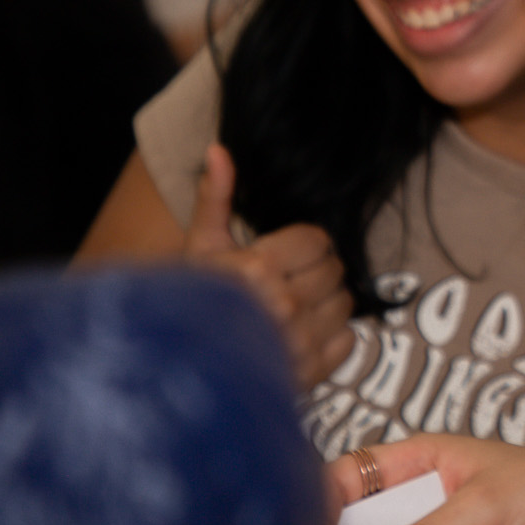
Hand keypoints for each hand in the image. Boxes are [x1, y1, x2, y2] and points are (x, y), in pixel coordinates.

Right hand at [187, 143, 354, 388]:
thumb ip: (217, 198)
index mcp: (257, 268)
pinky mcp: (310, 374)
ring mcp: (299, 343)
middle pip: (334, 272)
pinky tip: (302, 335)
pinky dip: (332, 337)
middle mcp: (283, 305)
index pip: (318, 241)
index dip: (305, 245)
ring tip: (294, 308)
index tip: (285, 255)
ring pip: (345, 305)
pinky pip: (348, 341)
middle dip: (316, 272)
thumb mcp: (198, 248)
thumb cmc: (189, 302)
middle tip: (289, 281)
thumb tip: (219, 150)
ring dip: (326, 304)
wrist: (176, 368)